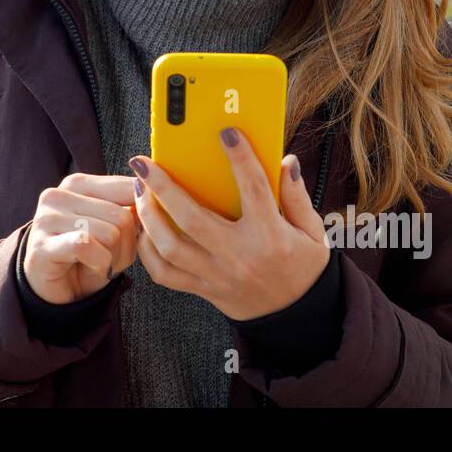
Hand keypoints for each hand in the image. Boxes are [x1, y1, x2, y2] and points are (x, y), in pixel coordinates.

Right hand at [23, 173, 139, 304]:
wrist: (58, 294)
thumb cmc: (89, 258)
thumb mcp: (115, 228)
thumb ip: (131, 207)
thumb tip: (151, 194)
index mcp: (77, 184)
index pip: (128, 187)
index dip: (142, 218)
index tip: (133, 235)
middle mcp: (58, 195)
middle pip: (122, 215)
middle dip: (127, 245)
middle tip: (111, 257)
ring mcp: (46, 220)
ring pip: (109, 233)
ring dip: (115, 259)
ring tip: (101, 264)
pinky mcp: (41, 247)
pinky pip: (87, 247)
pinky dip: (101, 265)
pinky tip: (94, 269)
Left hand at [129, 127, 331, 320]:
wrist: (297, 318)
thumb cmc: (304, 268)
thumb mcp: (312, 232)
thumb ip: (296, 196)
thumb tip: (286, 161)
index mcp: (270, 236)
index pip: (254, 189)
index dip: (240, 158)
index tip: (226, 133)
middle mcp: (239, 256)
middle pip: (192, 219)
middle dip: (163, 188)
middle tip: (143, 163)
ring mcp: (218, 276)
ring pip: (170, 247)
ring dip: (149, 216)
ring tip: (139, 191)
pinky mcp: (204, 290)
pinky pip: (166, 274)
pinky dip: (149, 251)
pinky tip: (145, 228)